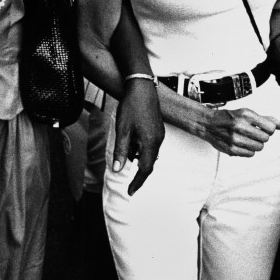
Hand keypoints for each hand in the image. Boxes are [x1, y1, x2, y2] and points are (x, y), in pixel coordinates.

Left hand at [112, 80, 164, 195]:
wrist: (141, 87)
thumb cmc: (131, 106)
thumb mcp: (122, 130)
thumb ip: (121, 151)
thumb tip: (118, 170)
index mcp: (150, 142)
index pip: (145, 169)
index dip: (137, 182)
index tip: (130, 192)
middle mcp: (158, 140)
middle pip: (149, 163)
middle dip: (138, 172)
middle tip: (128, 183)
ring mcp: (160, 134)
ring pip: (149, 153)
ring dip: (137, 157)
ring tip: (125, 149)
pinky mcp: (158, 129)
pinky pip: (150, 145)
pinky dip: (140, 148)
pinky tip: (131, 141)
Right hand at [201, 107, 279, 155]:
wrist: (208, 124)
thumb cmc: (231, 117)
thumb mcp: (248, 114)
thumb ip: (268, 119)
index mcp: (246, 115)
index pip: (271, 127)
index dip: (269, 129)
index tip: (262, 127)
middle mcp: (240, 126)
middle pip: (266, 138)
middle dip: (262, 136)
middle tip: (252, 132)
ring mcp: (235, 139)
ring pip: (259, 147)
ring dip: (255, 144)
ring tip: (246, 138)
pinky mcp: (231, 149)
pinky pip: (250, 154)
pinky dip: (248, 150)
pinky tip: (241, 143)